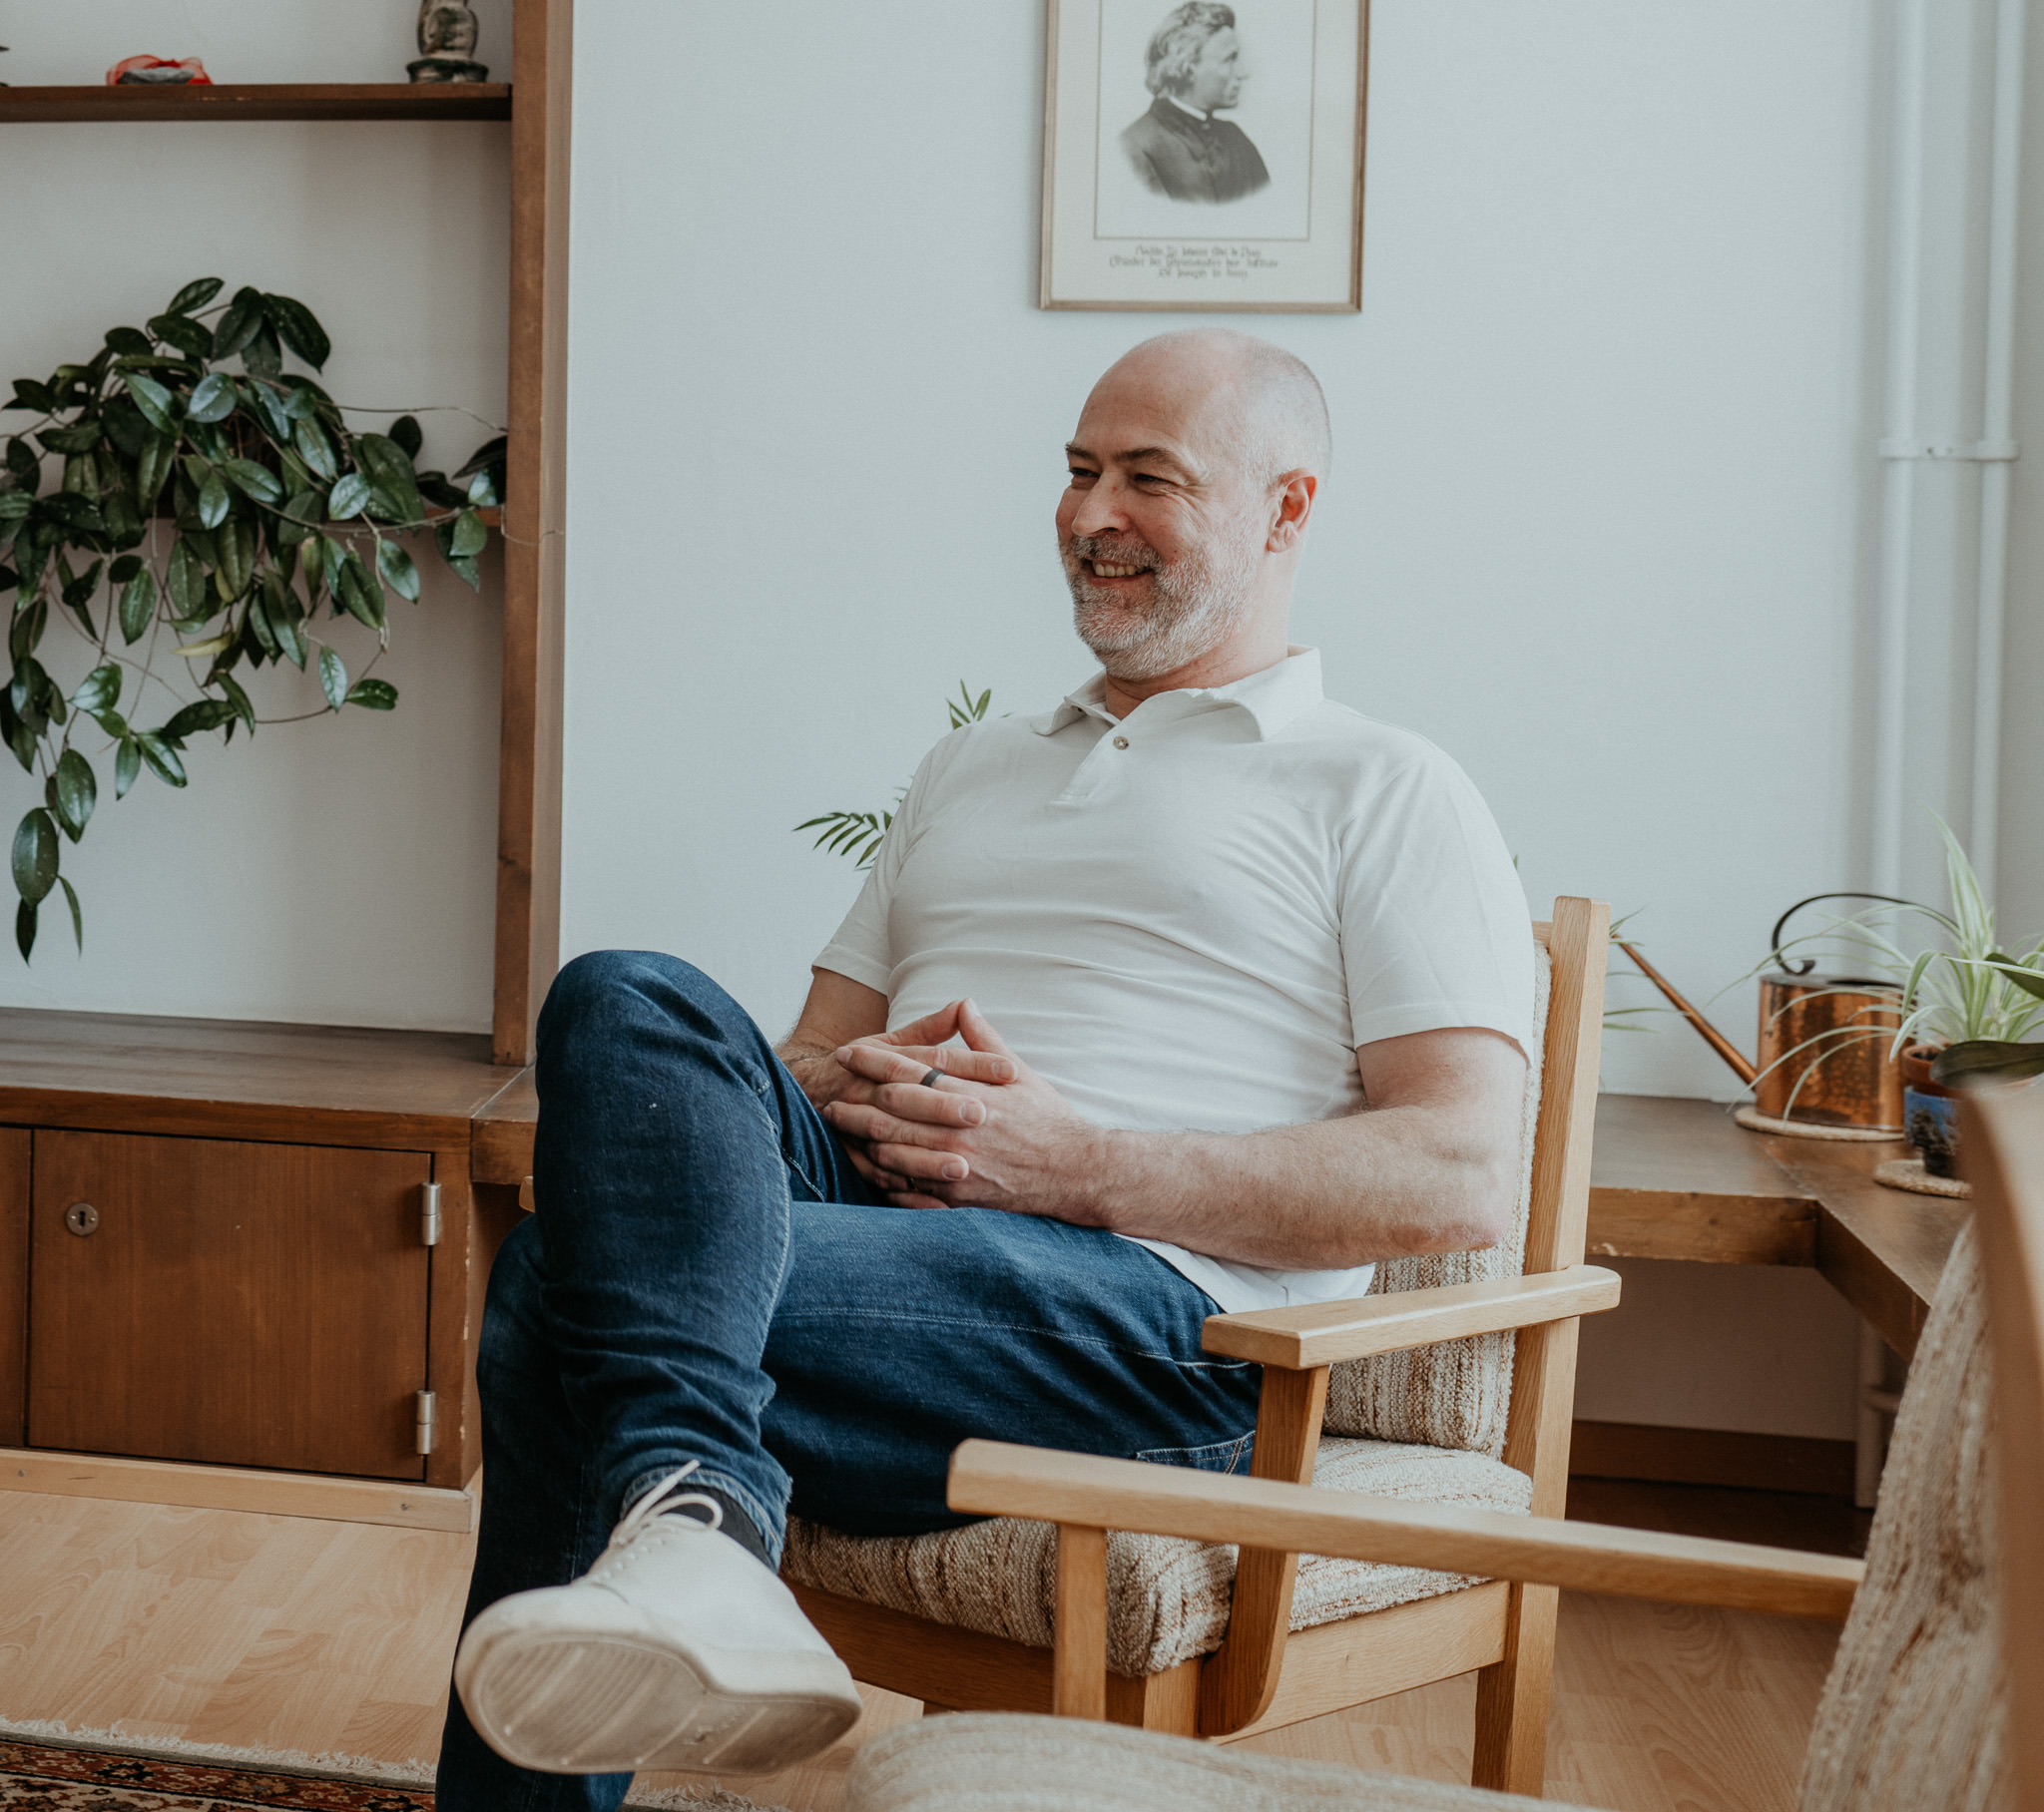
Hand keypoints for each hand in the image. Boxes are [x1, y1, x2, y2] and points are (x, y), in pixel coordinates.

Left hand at [822, 1000, 1106, 1217]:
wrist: (1077, 1171)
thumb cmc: (1049, 1120)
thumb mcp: (1020, 1073)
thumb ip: (985, 1041)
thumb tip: (965, 1004)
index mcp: (968, 1094)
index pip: (908, 1070)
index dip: (872, 1060)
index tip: (846, 1053)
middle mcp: (956, 1128)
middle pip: (891, 1111)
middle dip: (855, 1099)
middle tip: (828, 1095)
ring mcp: (955, 1164)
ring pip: (893, 1150)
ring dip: (862, 1139)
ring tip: (841, 1131)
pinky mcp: (958, 1196)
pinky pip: (911, 1188)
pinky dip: (886, 1178)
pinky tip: (870, 1170)